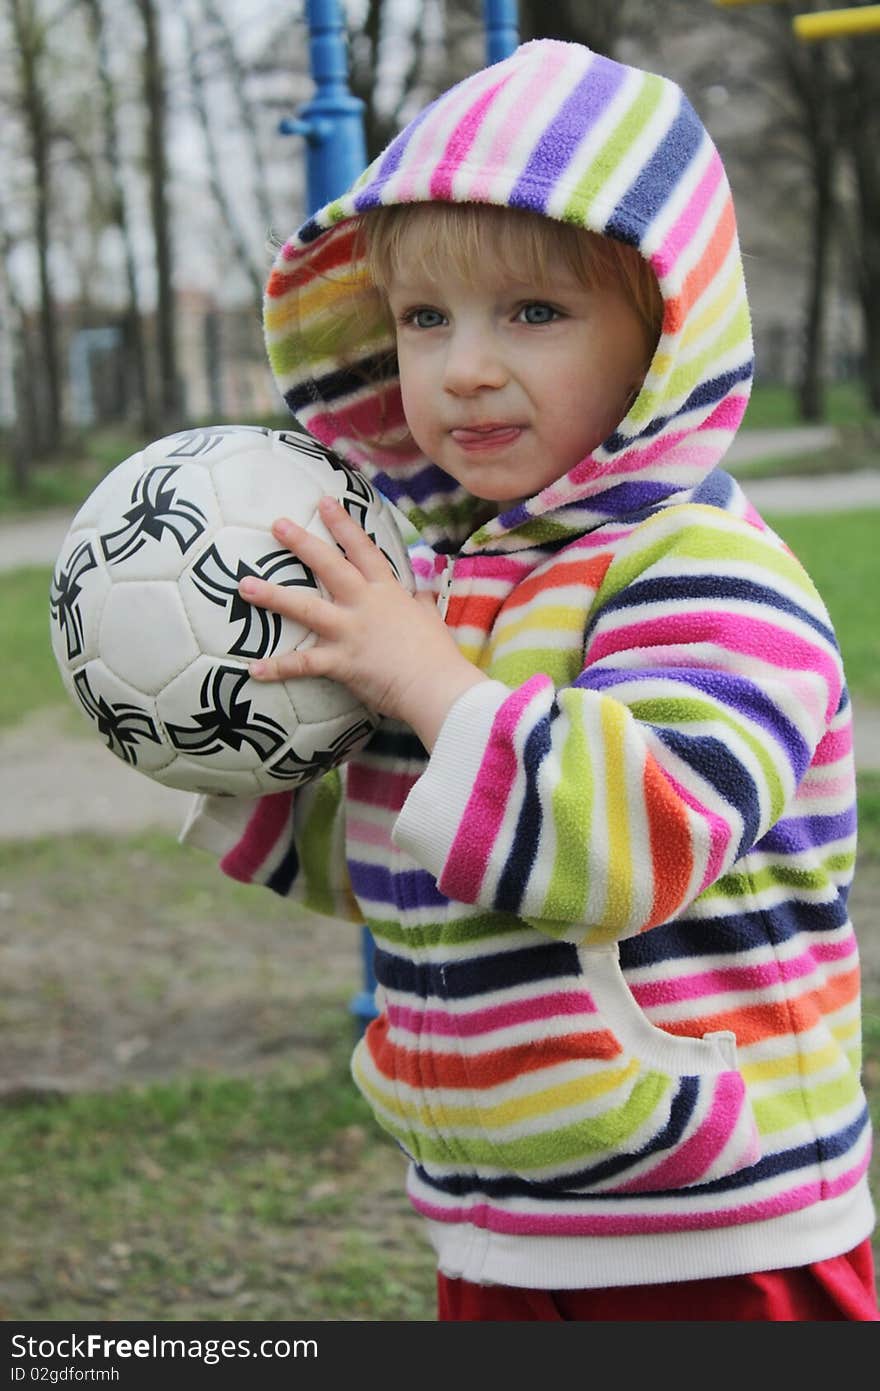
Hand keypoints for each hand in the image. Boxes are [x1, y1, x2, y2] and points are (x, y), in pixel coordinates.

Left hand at [238, 495, 486, 748]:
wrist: (438, 686)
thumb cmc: (438, 655)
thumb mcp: (432, 620)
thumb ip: (422, 603)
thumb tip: (423, 591)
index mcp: (387, 592)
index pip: (363, 550)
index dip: (343, 525)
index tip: (324, 502)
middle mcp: (365, 604)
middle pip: (329, 566)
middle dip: (302, 542)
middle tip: (276, 524)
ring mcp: (350, 631)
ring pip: (305, 607)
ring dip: (273, 596)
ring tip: (244, 586)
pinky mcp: (341, 661)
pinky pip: (303, 663)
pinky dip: (278, 668)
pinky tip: (252, 668)